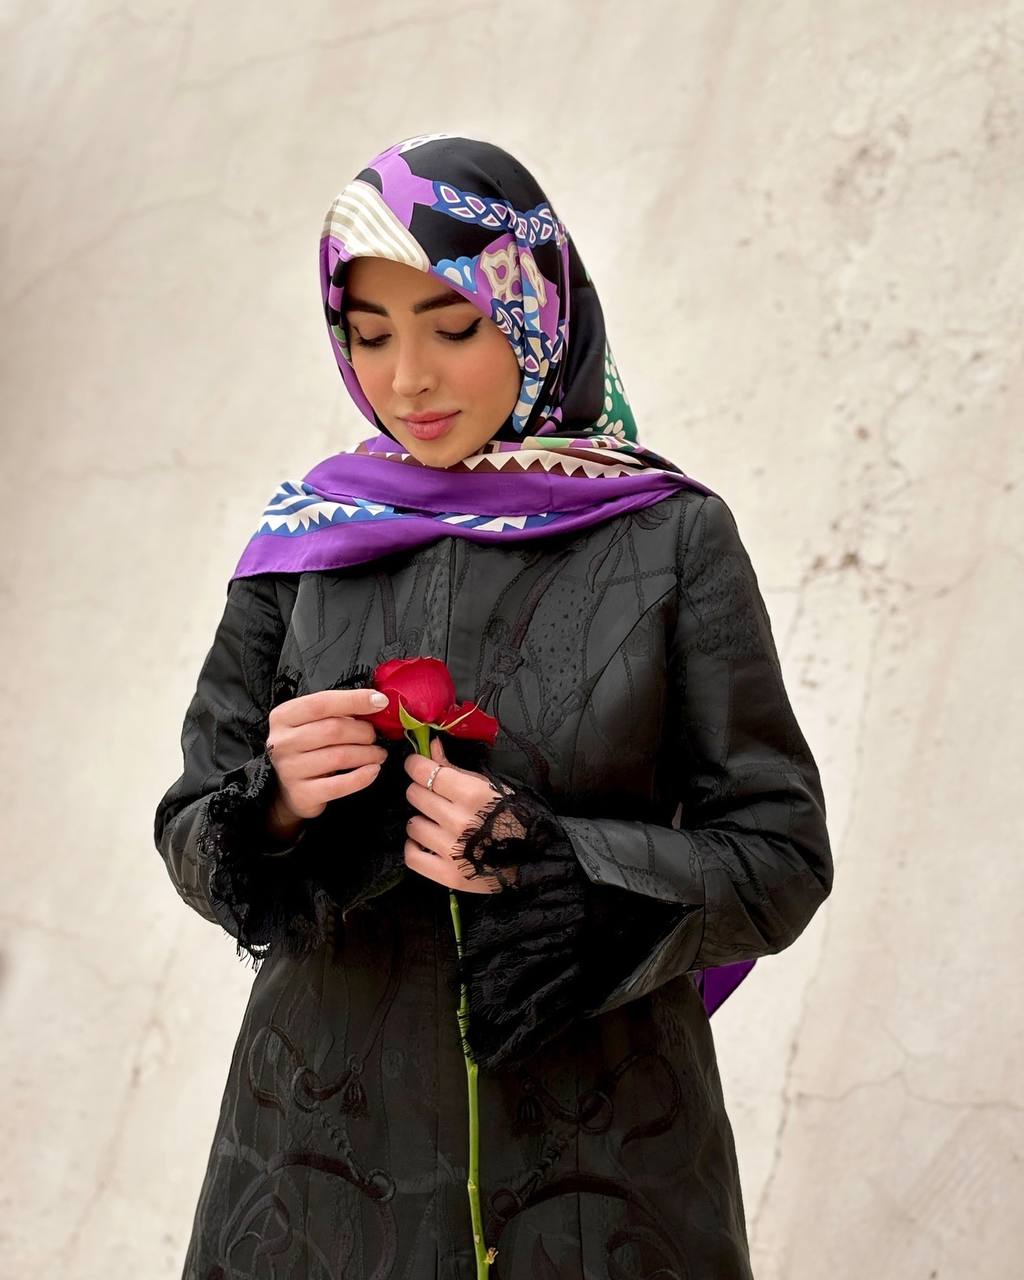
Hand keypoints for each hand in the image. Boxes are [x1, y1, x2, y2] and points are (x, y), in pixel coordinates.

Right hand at [265, 688, 389, 822]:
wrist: (289, 789)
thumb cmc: (309, 747)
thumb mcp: (314, 722)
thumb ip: (339, 710)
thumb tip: (376, 702)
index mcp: (284, 716)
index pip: (322, 703)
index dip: (355, 700)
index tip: (381, 701)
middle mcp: (282, 741)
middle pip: (334, 730)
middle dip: (363, 731)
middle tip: (375, 736)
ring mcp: (290, 769)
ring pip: (339, 756)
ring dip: (368, 754)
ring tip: (378, 754)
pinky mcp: (302, 794)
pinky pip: (340, 785)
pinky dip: (362, 777)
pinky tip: (373, 771)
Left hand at [403, 737, 524, 892]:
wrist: (536, 857)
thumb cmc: (514, 816)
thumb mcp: (490, 785)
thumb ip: (455, 768)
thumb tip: (430, 746)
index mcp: (471, 794)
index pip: (424, 772)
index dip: (416, 765)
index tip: (416, 765)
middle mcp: (458, 821)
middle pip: (415, 795)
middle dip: (421, 791)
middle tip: (434, 796)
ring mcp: (452, 851)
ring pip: (412, 824)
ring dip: (422, 820)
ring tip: (437, 822)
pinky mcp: (448, 875)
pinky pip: (412, 856)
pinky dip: (415, 848)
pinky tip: (428, 843)